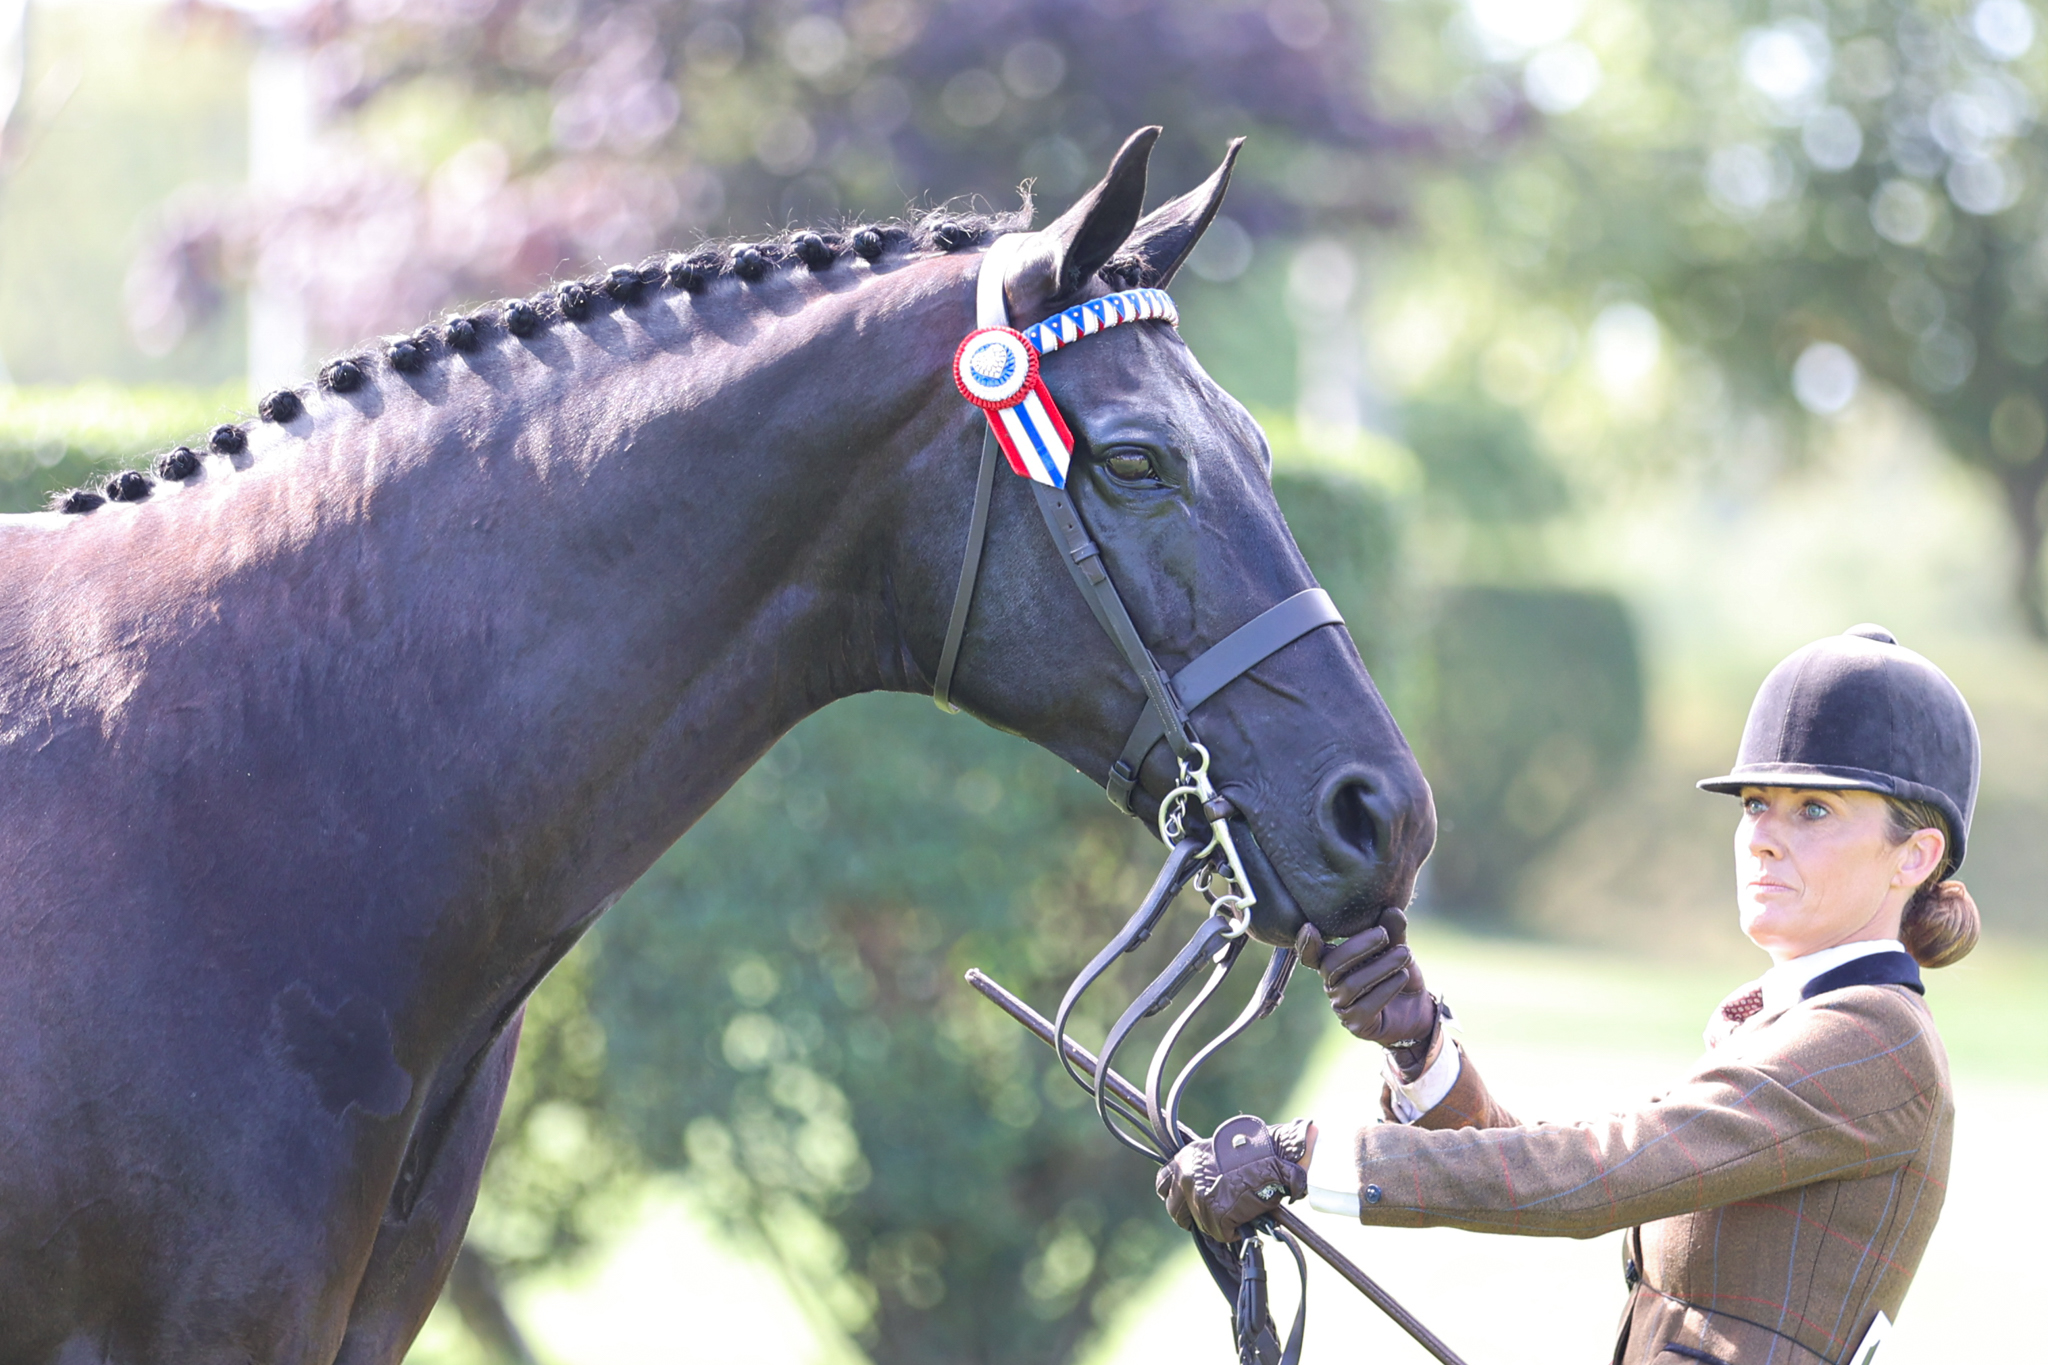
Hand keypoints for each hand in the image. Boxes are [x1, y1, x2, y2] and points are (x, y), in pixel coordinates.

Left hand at [1155, 1115, 1312, 1241]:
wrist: (1276, 1153)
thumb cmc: (1256, 1148)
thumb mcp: (1221, 1149)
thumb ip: (1205, 1168)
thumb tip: (1193, 1189)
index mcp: (1186, 1158)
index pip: (1163, 1183)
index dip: (1175, 1194)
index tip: (1186, 1199)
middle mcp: (1186, 1177)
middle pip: (1175, 1209)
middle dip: (1191, 1214)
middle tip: (1211, 1212)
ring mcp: (1200, 1198)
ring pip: (1202, 1224)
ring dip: (1218, 1222)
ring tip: (1236, 1212)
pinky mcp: (1218, 1215)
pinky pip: (1222, 1233)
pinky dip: (1234, 1230)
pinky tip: (1245, 1218)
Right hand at [1296, 909, 1441, 1079]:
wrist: (1418, 1009)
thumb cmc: (1399, 973)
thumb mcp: (1397, 948)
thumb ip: (1393, 931)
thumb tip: (1392, 910)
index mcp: (1335, 963)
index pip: (1311, 956)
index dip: (1305, 944)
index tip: (1309, 927)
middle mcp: (1332, 985)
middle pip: (1331, 966)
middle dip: (1358, 947)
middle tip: (1383, 934)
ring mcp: (1342, 1007)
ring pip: (1351, 985)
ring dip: (1380, 967)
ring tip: (1405, 954)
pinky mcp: (1356, 1024)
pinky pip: (1366, 1006)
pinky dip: (1386, 989)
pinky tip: (1403, 977)